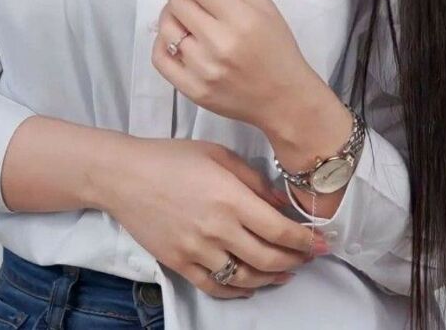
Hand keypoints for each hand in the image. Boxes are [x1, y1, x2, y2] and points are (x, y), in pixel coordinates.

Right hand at [98, 135, 328, 298]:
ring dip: (272, 278)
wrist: (125, 176)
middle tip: (308, 258)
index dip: (305, 241)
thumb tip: (279, 202)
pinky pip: (216, 287)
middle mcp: (217, 229)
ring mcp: (197, 250)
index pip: (279, 229)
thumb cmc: (172, 157)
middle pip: (268, 259)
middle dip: (295, 261)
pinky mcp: (180, 264)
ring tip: (285, 272)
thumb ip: (253, 179)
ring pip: (246, 278)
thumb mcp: (218, 155)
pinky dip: (238, 290)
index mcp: (230, 197)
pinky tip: (251, 284)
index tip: (321, 243)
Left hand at [151, 0, 313, 131]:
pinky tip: (179, 36)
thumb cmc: (276, 46)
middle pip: (177, 0)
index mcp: (241, 19)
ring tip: (189, 15)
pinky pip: (159, 57)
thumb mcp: (262, 4)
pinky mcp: (191, 90)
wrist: (284, 99)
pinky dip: (163, 40)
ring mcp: (202, 70)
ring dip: (172, 12)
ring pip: (165, 26)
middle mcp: (219, 44)